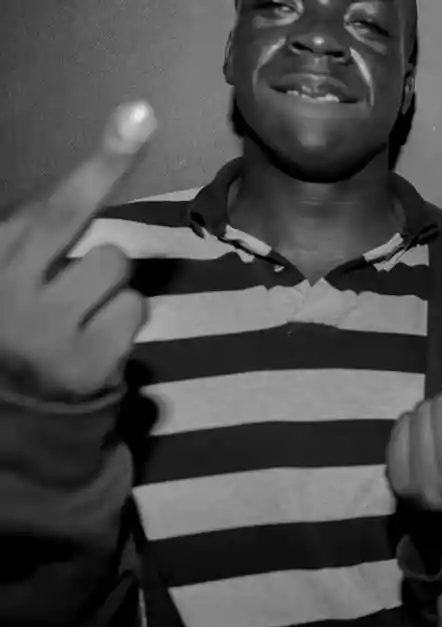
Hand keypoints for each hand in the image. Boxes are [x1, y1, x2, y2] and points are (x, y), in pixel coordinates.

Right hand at [0, 101, 155, 401]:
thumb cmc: (13, 324)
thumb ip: (35, 237)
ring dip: (109, 290)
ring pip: (119, 275)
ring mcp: (52, 333)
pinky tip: (91, 344)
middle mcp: (13, 293)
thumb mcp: (11, 274)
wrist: (8, 410)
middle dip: (103, 229)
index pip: (56, 206)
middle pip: (99, 243)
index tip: (141, 115)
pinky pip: (133, 313)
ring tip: (77, 318)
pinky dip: (120, 323)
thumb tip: (102, 170)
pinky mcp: (86, 366)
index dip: (104, 161)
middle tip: (109, 204)